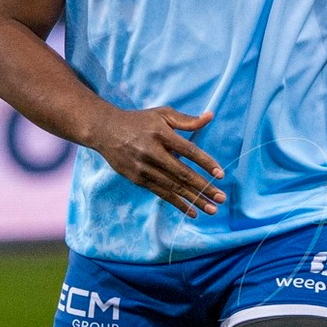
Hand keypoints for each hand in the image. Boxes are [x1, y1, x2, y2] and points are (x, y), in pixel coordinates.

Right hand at [88, 104, 226, 215]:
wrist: (105, 130)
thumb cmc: (139, 121)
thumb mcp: (162, 114)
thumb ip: (186, 120)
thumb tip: (210, 117)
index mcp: (161, 134)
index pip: (189, 151)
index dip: (206, 163)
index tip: (221, 175)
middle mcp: (152, 152)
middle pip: (182, 173)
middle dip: (204, 187)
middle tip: (222, 198)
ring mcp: (144, 168)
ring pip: (173, 187)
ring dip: (194, 199)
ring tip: (212, 209)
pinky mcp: (138, 179)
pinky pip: (161, 193)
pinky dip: (178, 203)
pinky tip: (192, 211)